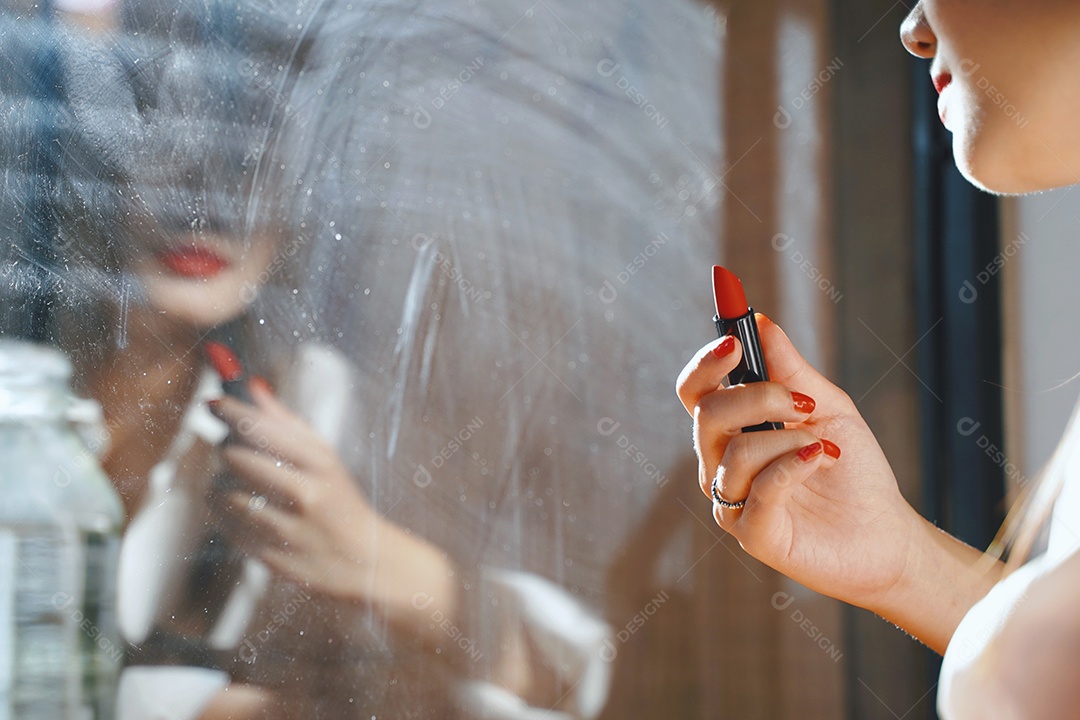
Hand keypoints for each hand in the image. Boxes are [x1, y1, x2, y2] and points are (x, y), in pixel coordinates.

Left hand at [207, 381, 453, 626]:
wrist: (367, 563)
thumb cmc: (338, 501)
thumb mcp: (324, 458)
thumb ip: (286, 423)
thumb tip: (252, 385)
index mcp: (321, 463)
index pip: (264, 429)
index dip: (232, 412)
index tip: (213, 403)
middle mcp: (306, 494)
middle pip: (238, 459)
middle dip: (225, 449)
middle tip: (228, 448)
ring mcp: (288, 529)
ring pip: (226, 494)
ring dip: (218, 484)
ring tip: (231, 482)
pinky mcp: (272, 557)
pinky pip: (226, 526)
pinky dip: (222, 513)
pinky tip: (235, 509)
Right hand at [676, 316, 923, 610]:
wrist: (886, 532)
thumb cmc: (853, 470)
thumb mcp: (827, 406)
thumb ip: (789, 368)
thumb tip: (759, 320)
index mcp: (732, 430)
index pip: (696, 391)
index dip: (706, 364)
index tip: (736, 342)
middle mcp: (721, 463)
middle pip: (707, 414)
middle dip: (758, 397)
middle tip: (804, 402)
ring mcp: (732, 501)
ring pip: (737, 451)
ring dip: (790, 439)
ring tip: (827, 448)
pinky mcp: (752, 534)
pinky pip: (759, 489)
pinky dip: (794, 466)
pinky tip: (822, 458)